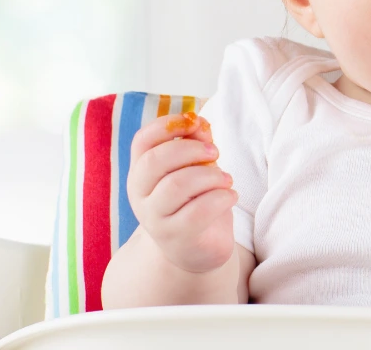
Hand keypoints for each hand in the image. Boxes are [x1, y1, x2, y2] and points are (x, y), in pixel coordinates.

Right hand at [128, 112, 237, 273]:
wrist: (196, 248)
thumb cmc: (195, 199)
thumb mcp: (195, 166)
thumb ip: (196, 142)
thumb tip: (199, 122)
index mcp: (141, 172)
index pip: (142, 140)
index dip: (168, 124)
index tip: (195, 121)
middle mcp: (140, 195)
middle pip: (156, 160)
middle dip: (191, 149)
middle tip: (215, 153)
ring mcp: (155, 219)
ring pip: (177, 184)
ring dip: (211, 175)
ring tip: (226, 180)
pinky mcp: (177, 237)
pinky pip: (199, 211)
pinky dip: (222, 197)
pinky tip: (230, 197)